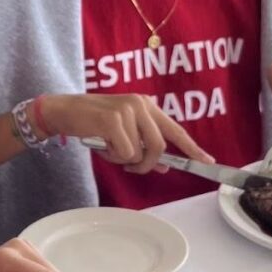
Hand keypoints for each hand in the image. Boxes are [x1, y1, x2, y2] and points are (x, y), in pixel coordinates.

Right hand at [37, 93, 213, 173]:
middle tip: (131, 167)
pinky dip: (113, 156)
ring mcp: (128, 110)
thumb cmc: (93, 124)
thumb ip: (144, 147)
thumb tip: (164, 166)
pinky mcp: (113, 120)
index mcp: (147, 105)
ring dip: (125, 159)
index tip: (206, 161)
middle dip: (148, 164)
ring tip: (109, 149)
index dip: (192, 147)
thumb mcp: (122, 134)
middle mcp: (141, 104)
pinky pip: (125, 152)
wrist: (64, 111)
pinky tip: (101, 145)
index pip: (175, 129)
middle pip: (160, 146)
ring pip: (140, 152)